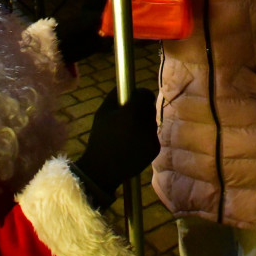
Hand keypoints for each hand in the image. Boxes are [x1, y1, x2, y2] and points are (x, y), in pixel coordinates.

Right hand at [74, 88, 159, 206]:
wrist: (103, 169)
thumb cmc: (100, 138)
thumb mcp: (102, 113)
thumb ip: (115, 95)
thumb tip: (126, 86)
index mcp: (132, 112)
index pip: (146, 94)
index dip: (140, 95)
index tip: (134, 98)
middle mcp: (146, 123)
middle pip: (149, 107)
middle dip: (142, 109)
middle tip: (128, 117)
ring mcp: (152, 137)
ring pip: (151, 122)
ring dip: (143, 123)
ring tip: (127, 134)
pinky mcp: (156, 148)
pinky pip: (152, 136)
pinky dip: (145, 137)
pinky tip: (132, 145)